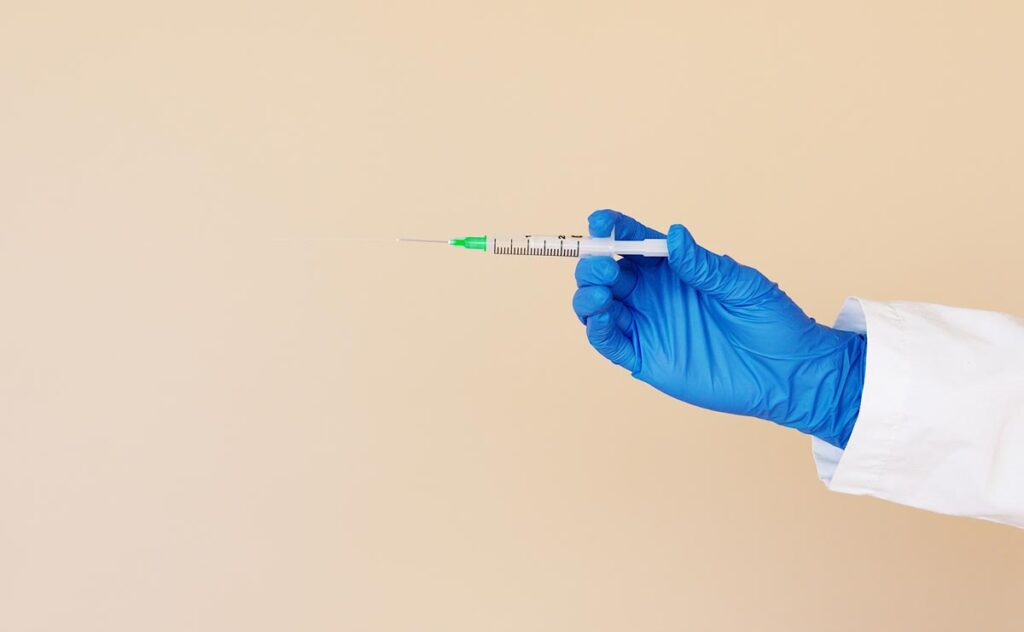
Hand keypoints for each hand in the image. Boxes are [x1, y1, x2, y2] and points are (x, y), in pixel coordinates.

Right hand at [572, 209, 865, 447]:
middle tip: (603, 267)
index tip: (601, 221)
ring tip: (603, 294)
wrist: (787, 372)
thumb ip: (701, 264)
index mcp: (672, 268)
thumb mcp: (741, 285)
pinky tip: (602, 319)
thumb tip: (674, 235)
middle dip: (594, 265)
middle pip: (605, 273)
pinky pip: (610, 343)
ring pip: (598, 307)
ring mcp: (647, 325)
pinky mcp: (646, 358)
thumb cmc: (770, 321)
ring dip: (588, 296)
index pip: (632, 241)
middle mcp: (653, 294)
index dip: (612, 228)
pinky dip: (597, 330)